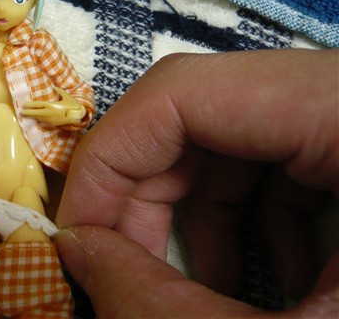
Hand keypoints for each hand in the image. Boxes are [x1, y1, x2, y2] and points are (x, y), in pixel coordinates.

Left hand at [21, 87, 84, 124]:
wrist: (78, 116)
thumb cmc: (72, 105)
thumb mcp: (66, 96)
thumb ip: (60, 91)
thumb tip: (54, 87)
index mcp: (51, 105)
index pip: (38, 105)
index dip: (31, 105)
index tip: (24, 105)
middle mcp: (49, 113)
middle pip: (36, 113)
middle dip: (28, 112)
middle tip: (21, 112)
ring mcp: (51, 119)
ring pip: (39, 118)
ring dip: (33, 116)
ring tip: (26, 114)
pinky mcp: (53, 123)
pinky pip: (44, 121)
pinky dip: (39, 119)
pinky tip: (36, 117)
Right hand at [56, 50, 337, 317]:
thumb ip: (172, 309)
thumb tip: (77, 252)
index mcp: (338, 109)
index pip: (181, 93)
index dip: (109, 160)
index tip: (78, 234)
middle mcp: (338, 93)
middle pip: (197, 114)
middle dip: (145, 195)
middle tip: (123, 268)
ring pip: (231, 136)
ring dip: (196, 212)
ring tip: (200, 287)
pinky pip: (278, 157)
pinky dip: (250, 214)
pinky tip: (269, 272)